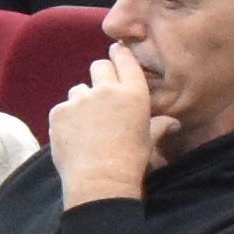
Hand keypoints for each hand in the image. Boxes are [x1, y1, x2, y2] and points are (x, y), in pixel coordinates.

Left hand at [46, 47, 160, 207]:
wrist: (100, 179)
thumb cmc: (130, 160)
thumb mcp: (149, 140)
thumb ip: (159, 125)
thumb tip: (174, 123)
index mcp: (133, 92)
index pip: (124, 59)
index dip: (119, 55)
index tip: (116, 54)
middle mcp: (106, 89)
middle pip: (99, 66)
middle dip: (101, 76)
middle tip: (102, 94)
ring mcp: (80, 99)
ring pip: (79, 89)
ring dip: (83, 100)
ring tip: (88, 124)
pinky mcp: (59, 111)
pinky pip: (63, 108)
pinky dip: (67, 118)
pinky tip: (74, 136)